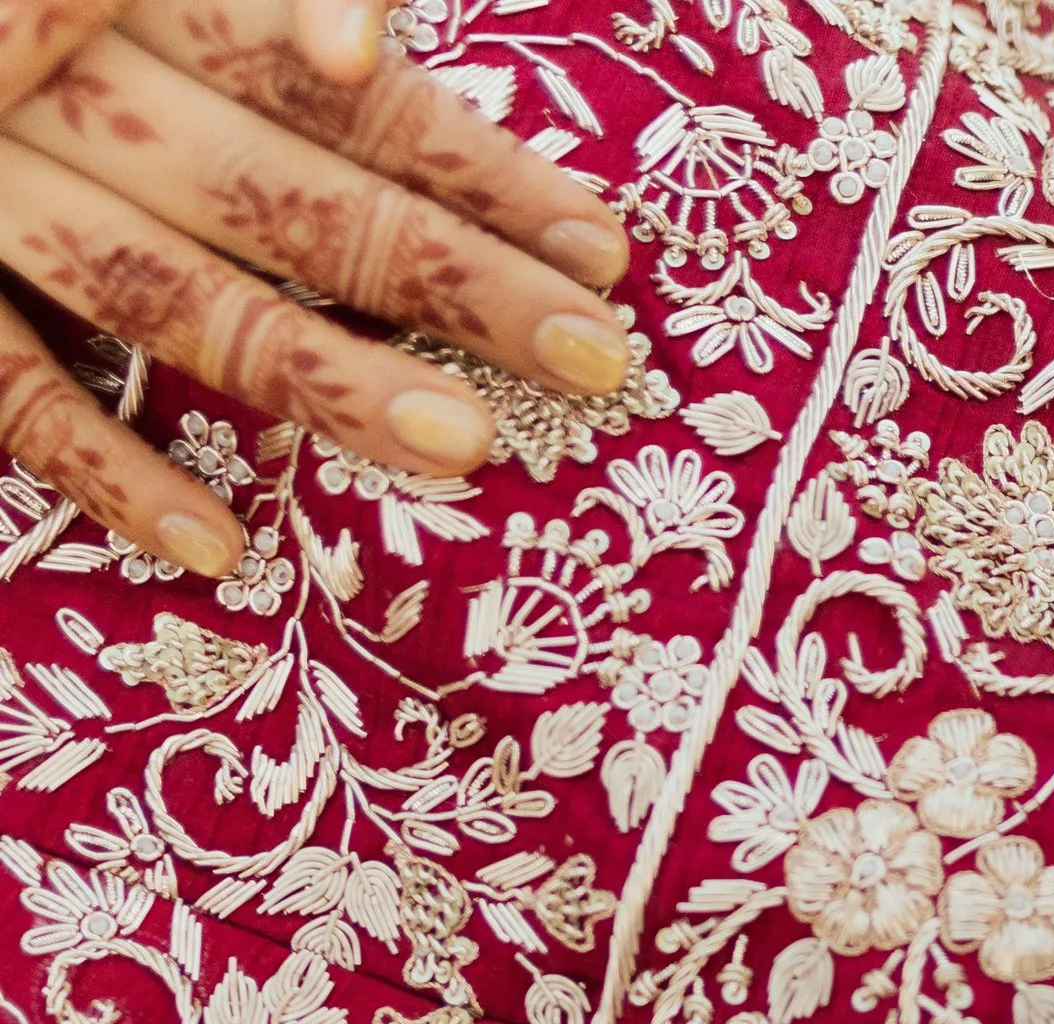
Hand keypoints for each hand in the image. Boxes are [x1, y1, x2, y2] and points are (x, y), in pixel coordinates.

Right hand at [0, 0, 633, 574]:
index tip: (601, 243)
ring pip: (164, 293)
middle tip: (599, 359)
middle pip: (282, 188)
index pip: (331, 79)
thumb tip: (354, 47)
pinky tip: (217, 549)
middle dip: (449, 279)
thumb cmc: (20, 24)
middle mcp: (50, 73)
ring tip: (463, 451)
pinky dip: (108, 466)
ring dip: (317, 377)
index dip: (468, 161)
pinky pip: (9, 388)